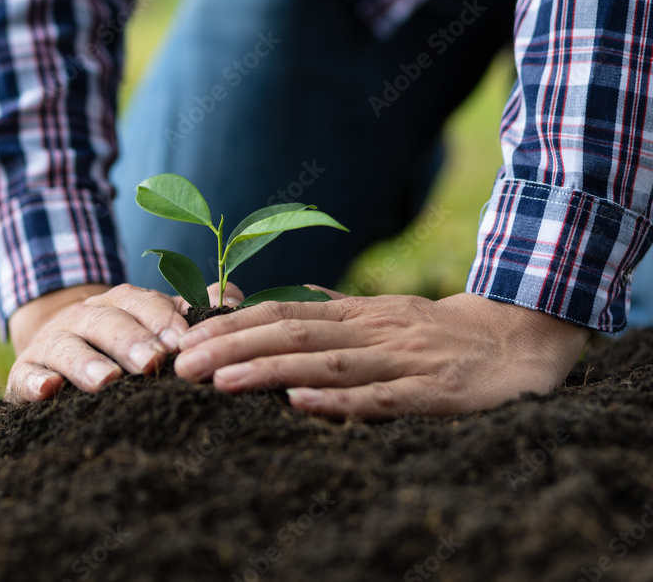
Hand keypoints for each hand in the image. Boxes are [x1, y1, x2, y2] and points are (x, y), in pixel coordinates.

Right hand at [5, 281, 243, 403]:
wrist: (59, 357)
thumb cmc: (126, 346)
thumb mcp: (159, 325)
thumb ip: (197, 311)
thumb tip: (234, 300)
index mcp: (121, 303)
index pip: (142, 304)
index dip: (162, 320)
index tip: (182, 343)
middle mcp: (84, 317)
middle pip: (106, 322)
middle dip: (130, 341)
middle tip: (153, 364)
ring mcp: (52, 344)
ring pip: (67, 347)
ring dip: (86, 363)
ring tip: (107, 382)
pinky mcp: (23, 374)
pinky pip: (25, 376)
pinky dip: (34, 383)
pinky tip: (47, 392)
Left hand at [173, 290, 589, 418]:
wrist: (521, 337)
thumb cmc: (440, 332)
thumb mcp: (383, 313)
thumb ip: (335, 310)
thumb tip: (287, 298)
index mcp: (356, 313)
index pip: (282, 313)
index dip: (232, 325)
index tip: (186, 340)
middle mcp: (372, 330)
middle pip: (292, 334)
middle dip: (232, 348)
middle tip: (182, 365)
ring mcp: (403, 359)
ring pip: (327, 363)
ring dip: (270, 372)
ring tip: (221, 382)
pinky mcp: (435, 392)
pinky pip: (381, 398)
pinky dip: (339, 401)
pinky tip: (301, 405)